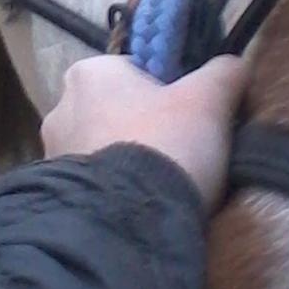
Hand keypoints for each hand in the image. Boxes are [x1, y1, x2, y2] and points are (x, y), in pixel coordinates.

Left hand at [41, 54, 249, 211]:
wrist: (129, 224)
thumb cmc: (166, 145)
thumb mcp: (209, 101)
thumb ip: (224, 73)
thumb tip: (236, 64)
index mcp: (90, 72)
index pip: (136, 71)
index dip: (168, 92)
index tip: (190, 117)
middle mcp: (61, 106)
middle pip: (117, 110)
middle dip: (144, 127)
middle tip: (180, 152)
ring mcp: (52, 154)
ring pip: (102, 149)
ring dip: (126, 161)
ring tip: (161, 186)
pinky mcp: (55, 195)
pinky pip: (92, 184)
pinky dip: (112, 190)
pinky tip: (140, 206)